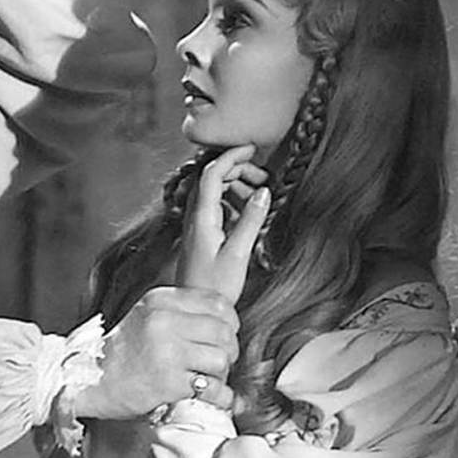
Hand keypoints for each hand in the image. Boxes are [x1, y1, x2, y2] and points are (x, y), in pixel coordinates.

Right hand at [73, 286, 239, 419]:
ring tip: (209, 379)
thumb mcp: (144, 315)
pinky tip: (213, 397)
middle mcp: (163, 321)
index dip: (230, 321)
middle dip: (229, 350)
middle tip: (219, 362)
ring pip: (221, 359)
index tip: (226, 334)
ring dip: (221, 374)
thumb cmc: (119, 351)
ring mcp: (167, 351)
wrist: (89, 379)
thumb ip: (177, 311)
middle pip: (223, 331)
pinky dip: (220, 396)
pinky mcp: (169, 381)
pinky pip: (212, 388)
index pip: (217, 303)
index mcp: (159, 300)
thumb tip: (223, 321)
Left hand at [176, 144, 269, 304]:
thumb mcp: (238, 253)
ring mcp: (195, 226)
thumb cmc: (214, 287)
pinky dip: (231, 202)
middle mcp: (194, 218)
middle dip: (238, 171)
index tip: (251, 149)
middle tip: (263, 178)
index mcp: (201, 218)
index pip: (211, 173)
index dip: (230, 156)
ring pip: (213, 193)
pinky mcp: (200, 235)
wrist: (193, 308)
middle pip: (212, 179)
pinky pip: (215, 208)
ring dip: (236, 187)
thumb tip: (264, 192)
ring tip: (259, 196)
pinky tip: (247, 214)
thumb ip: (251, 220)